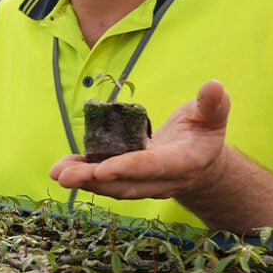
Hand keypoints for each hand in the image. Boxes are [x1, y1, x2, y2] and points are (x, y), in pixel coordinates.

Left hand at [49, 80, 230, 199]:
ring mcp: (144, 184)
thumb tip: (214, 85)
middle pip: (126, 183)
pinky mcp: (128, 179)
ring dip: (83, 180)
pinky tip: (61, 168)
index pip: (154, 167)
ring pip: (112, 186)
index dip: (128, 168)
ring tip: (57, 173)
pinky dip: (83, 174)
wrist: (201, 159)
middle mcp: (163, 180)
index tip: (102, 169)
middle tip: (65, 176)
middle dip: (94, 180)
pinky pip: (104, 180)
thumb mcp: (213, 115)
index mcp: (184, 162)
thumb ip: (213, 104)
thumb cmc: (204, 130)